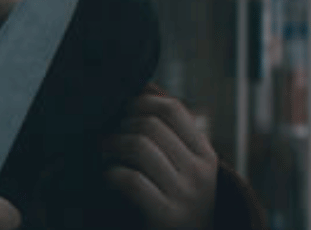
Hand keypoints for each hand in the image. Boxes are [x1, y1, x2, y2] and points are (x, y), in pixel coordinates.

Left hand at [103, 94, 218, 229]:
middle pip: (149, 125)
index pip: (172, 109)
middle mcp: (200, 172)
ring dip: (111, 146)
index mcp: (205, 154)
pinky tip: (108, 178)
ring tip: (104, 155)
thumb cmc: (177, 202)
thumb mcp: (187, 170)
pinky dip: (112, 174)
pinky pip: (131, 180)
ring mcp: (185, 194)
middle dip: (120, 126)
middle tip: (107, 138)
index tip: (122, 112)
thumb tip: (135, 93)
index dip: (140, 102)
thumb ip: (169, 140)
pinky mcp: (167, 215)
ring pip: (139, 147)